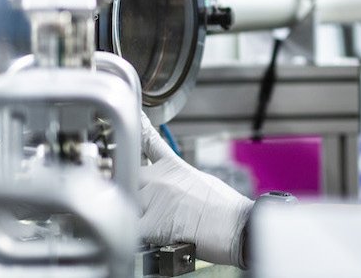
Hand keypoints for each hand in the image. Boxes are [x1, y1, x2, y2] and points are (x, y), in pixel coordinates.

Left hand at [137, 113, 253, 265]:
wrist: (236, 226)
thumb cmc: (227, 210)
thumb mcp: (203, 183)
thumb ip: (179, 183)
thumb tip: (172, 194)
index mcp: (174, 167)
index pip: (150, 142)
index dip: (139, 131)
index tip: (133, 121)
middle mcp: (159, 179)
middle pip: (127, 176)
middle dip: (125, 186)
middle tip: (131, 199)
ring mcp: (152, 200)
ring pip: (124, 202)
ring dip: (130, 214)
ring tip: (144, 226)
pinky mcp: (150, 224)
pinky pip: (130, 229)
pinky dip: (134, 236)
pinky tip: (145, 239)